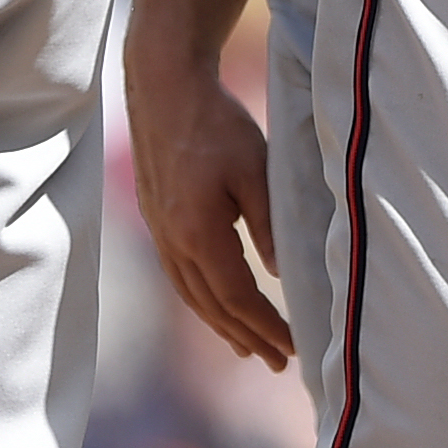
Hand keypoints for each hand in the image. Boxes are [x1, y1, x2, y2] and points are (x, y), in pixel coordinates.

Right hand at [123, 47, 292, 370]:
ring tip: (245, 347)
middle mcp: (172, 241)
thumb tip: (281, 275)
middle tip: (276, 362)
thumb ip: (268, 224)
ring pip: (191, 294)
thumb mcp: (254, 170)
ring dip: (220, 324)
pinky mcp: (155, 217)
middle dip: (246, 336)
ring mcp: (158, 230)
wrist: (164, 84)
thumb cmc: (215, 123)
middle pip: (211, 306)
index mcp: (197, 233)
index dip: (265, 326)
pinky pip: (179, 275)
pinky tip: (213, 303)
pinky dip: (200, 299)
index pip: (236, 298)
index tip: (292, 347)